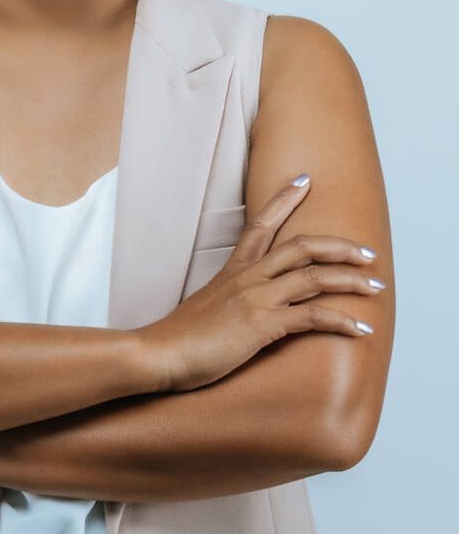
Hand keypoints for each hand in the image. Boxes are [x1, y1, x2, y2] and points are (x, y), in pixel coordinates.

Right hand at [137, 176, 383, 393]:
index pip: (261, 224)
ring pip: (314, 277)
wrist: (157, 353)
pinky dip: (342, 320)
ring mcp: (256, 298)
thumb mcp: (207, 306)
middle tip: (367, 252)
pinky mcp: (262, 324)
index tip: (304, 180)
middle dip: (339, 247)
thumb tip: (241, 305)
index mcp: (233, 270)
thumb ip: (229, 298)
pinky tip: (361, 328)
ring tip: (376, 287)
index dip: (284, 199)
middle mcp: (248, 277)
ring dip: (351, 281)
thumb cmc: (179, 336)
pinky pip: (313, 317)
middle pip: (302, 246)